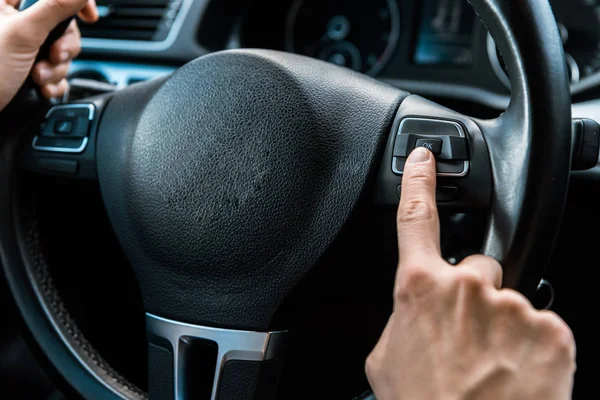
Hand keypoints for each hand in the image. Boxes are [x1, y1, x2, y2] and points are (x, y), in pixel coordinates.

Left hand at [0, 0, 97, 110]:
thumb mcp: (23, 35)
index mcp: (5, 5)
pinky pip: (57, 71)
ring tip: (38, 77)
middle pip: (62, 24)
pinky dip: (54, 82)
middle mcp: (15, 24)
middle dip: (64, 45)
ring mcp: (24, 49)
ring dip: (57, 69)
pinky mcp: (30, 70)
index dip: (75, 3)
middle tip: (54, 55)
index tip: (89, 16)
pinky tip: (40, 87)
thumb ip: (55, 7)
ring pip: (62, 50)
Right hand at [365, 147, 575, 399]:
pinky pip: (541, 327)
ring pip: (509, 301)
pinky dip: (531, 349)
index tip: (425, 157)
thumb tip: (416, 311)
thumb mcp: (385, 359)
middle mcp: (467, 287)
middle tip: (467, 340)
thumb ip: (401, 319)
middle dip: (473, 295)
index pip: (415, 217)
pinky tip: (514, 377)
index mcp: (420, 288)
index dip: (418, 182)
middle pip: (476, 267)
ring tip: (489, 369)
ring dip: (501, 328)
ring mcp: (513, 306)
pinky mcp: (552, 331)